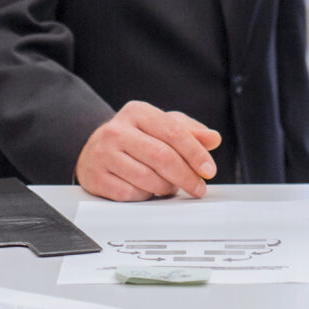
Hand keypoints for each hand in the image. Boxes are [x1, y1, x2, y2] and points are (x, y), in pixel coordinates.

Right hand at [74, 101, 220, 200]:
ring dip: (166, 188)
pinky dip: (146, 196)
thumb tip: (213, 139)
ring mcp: (103, 154)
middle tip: (198, 188)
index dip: (195, 153)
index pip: (173, 132)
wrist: (95, 151)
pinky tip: (148, 190)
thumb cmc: (135, 138)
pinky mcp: (96, 177)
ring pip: (147, 179)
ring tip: (170, 186)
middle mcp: (116, 130)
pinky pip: (131, 194)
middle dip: (186, 176)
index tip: (209, 170)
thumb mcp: (162, 127)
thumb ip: (190, 132)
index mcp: (137, 112)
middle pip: (161, 157)